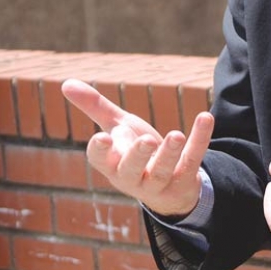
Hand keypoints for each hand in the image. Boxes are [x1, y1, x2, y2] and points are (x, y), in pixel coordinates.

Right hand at [61, 78, 213, 216]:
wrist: (168, 186)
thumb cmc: (134, 152)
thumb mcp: (116, 128)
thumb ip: (94, 107)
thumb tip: (65, 83)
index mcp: (112, 164)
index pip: (101, 160)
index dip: (101, 151)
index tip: (102, 138)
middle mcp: (132, 177)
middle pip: (132, 170)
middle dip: (138, 156)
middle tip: (147, 141)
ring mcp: (159, 182)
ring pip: (163, 170)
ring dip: (170, 152)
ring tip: (176, 135)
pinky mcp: (185, 179)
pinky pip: (193, 160)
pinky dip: (200, 139)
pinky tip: (205, 117)